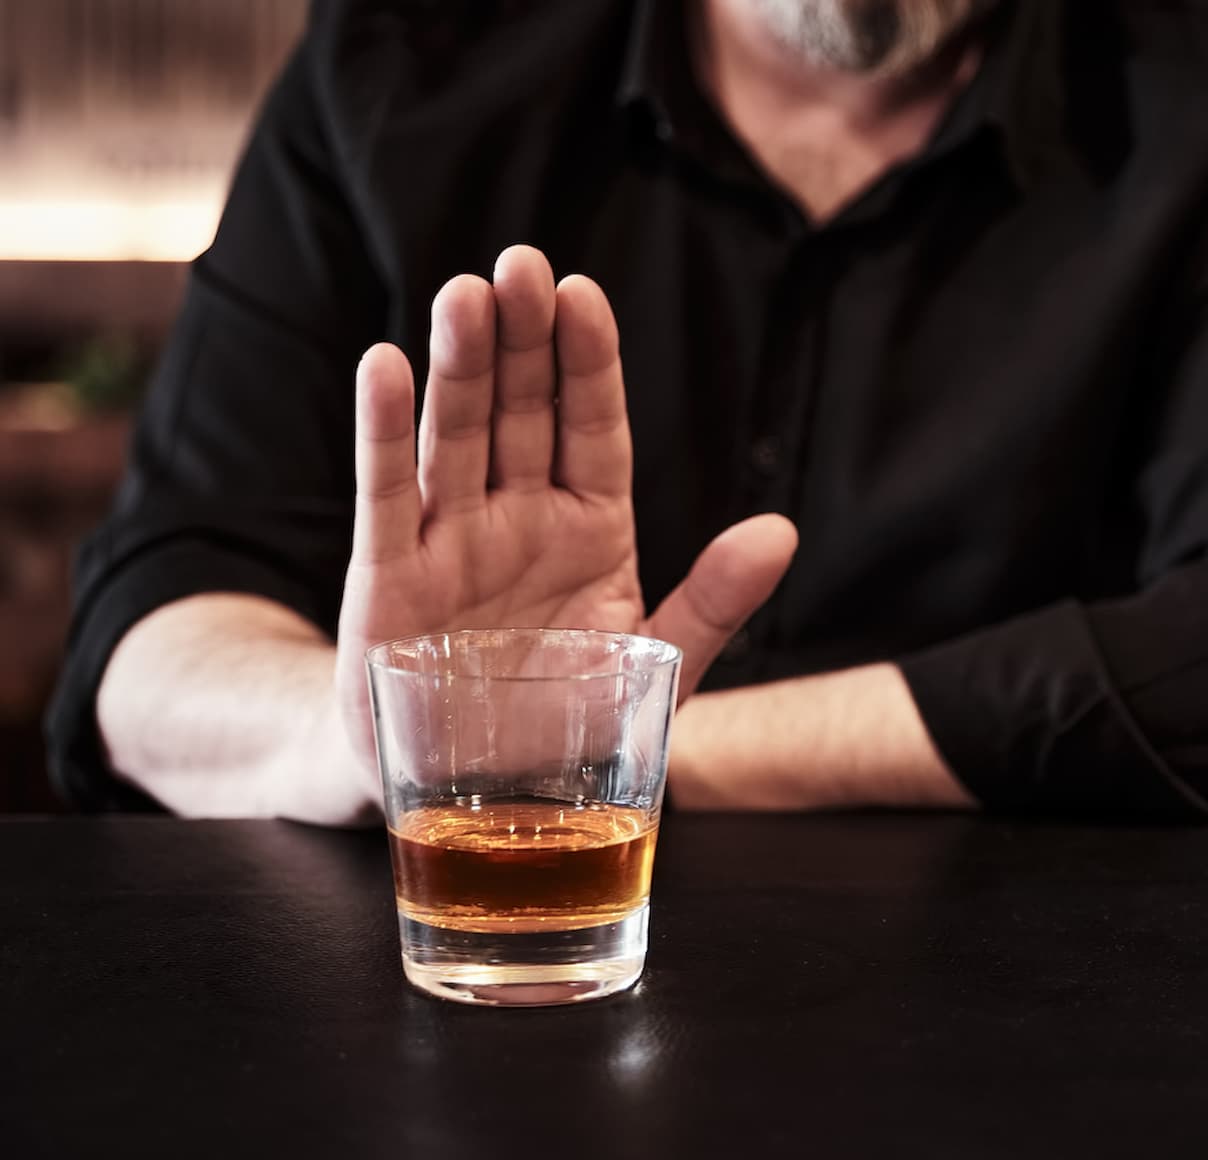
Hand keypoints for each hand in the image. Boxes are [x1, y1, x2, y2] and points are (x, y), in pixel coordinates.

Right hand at [334, 246, 796, 789]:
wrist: (477, 805)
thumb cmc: (567, 728)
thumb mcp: (653, 666)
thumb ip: (713, 602)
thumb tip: (781, 531)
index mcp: (593, 531)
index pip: (593, 429)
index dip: (588, 364)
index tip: (583, 295)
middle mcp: (521, 522)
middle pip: (520, 414)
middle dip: (521, 341)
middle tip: (520, 265)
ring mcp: (453, 544)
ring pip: (456, 439)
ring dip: (458, 368)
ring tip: (465, 295)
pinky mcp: (390, 582)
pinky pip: (388, 500)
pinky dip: (384, 436)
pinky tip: (385, 366)